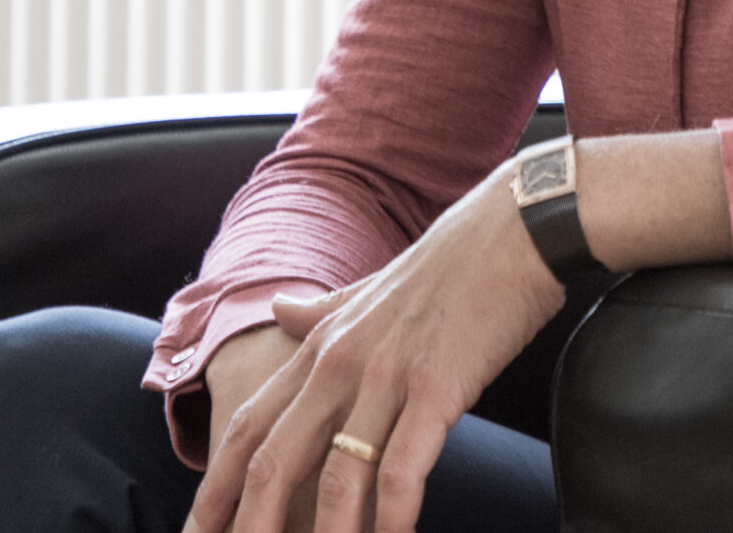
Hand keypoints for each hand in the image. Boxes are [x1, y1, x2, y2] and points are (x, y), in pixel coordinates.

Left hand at [186, 168, 564, 532]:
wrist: (515, 228)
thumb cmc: (451, 264)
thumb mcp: (370, 288)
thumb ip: (321, 311)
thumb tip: (279, 308)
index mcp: (321, 344)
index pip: (250, 427)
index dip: (217, 487)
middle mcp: (342, 362)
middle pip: (276, 462)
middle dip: (251, 527)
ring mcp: (388, 376)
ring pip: (338, 477)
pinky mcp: (438, 388)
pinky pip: (404, 467)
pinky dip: (393, 517)